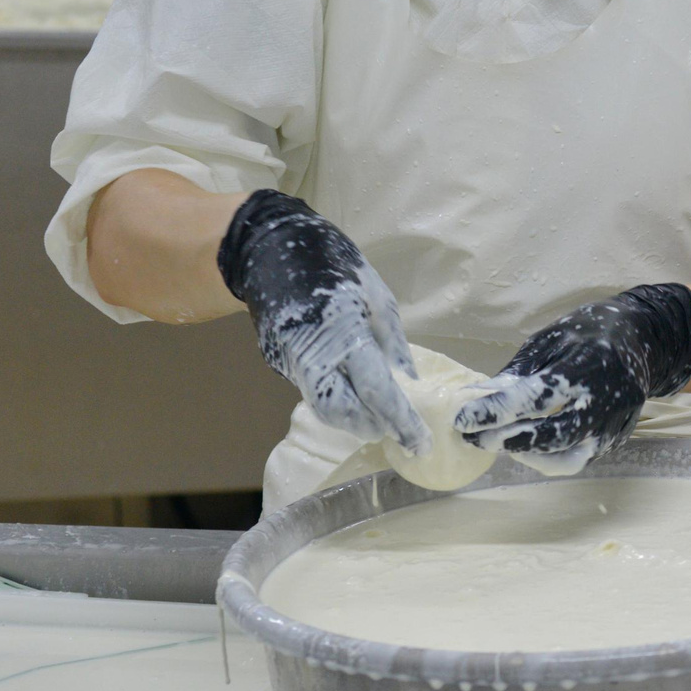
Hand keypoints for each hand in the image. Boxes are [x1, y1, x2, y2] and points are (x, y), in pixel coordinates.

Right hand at [217, 190, 427, 453]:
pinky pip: (311, 390)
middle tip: (397, 429)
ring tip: (379, 415)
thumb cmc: (335, 266)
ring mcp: (289, 360)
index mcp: (345, 335)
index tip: (420, 442)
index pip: (377, 392)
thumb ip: (393, 343)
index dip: (400, 421)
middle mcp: (312, 354)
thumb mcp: (378, 297)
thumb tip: (409, 380)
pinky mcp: (277, 360)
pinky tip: (354, 392)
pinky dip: (335, 399)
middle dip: (371, 426)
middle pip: (342, 412)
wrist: (271, 248)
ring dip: (352, 418)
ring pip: (323, 406)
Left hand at [455, 284, 690, 474]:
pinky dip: (548, 456)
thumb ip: (519, 373)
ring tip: (499, 441)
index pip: (535, 398)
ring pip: (566, 456)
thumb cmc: (590, 331)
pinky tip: (526, 444)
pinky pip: (578, 457)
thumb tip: (480, 398)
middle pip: (553, 435)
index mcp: (588, 366)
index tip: (462, 419)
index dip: (496, 412)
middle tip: (473, 437)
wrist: (644, 338)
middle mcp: (606, 400)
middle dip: (507, 440)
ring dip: (526, 454)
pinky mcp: (617, 437)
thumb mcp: (550, 340)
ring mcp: (615, 423)